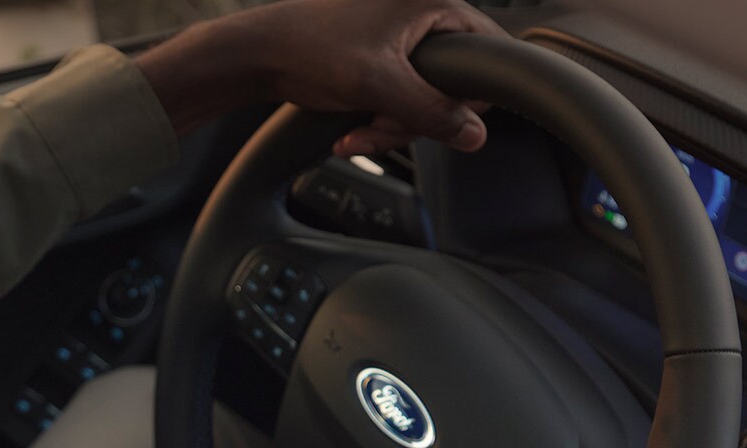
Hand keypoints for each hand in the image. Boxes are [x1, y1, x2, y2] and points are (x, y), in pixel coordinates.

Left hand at [134, 0, 509, 155]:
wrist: (259, 54)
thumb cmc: (311, 50)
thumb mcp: (378, 85)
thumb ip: (431, 111)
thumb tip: (475, 135)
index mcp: (433, 3)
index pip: (487, 54)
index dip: (468, 97)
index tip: (439, 120)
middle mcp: (423, 14)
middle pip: (453, 85)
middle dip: (415, 118)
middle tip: (383, 127)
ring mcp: (403, 37)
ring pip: (424, 99)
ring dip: (392, 127)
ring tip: (358, 133)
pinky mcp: (384, 58)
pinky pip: (400, 98)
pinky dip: (379, 120)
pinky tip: (351, 133)